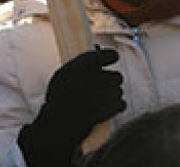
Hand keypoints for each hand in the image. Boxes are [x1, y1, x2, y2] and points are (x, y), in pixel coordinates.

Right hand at [17, 48, 123, 166]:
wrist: (60, 124)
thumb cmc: (58, 100)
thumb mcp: (63, 76)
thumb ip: (80, 67)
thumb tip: (93, 59)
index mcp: (85, 64)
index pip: (108, 54)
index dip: (110, 57)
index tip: (112, 58)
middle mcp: (99, 75)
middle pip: (116, 76)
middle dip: (110, 83)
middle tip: (100, 90)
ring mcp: (108, 91)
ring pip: (119, 90)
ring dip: (112, 96)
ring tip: (97, 104)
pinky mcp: (112, 106)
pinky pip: (121, 104)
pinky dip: (116, 107)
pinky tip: (106, 110)